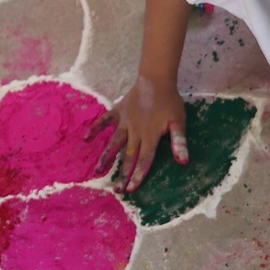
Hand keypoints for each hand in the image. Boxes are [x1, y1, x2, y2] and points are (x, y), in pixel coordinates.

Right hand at [89, 74, 186, 191]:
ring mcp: (124, 122)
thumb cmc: (169, 101)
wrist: (156, 79)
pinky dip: (95, 128)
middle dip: (122, 174)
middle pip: (128, 156)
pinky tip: (86, 138)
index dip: (138, 175)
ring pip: (114, 142)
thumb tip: (183, 161)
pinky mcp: (118, 112)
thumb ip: (179, 141)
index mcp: (150, 136)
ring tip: (97, 170)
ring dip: (106, 157)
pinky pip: (104, 121)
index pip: (144, 160)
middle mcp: (135, 132)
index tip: (131, 190)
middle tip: (117, 190)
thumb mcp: (178, 121)